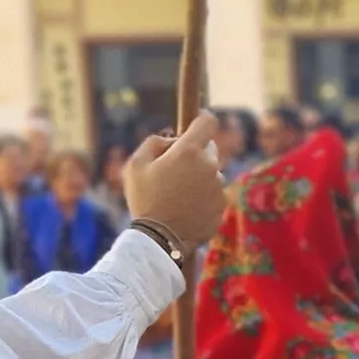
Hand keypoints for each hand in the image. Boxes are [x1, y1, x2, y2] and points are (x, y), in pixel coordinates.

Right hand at [122, 129, 226, 268]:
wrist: (159, 240)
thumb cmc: (144, 200)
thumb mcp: (136, 165)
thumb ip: (154, 142)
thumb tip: (171, 139)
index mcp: (189, 151)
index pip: (208, 122)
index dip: (202, 118)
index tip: (197, 121)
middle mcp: (210, 166)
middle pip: (209, 148)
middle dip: (195, 153)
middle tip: (175, 168)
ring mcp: (219, 187)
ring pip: (212, 173)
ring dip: (200, 176)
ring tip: (178, 194)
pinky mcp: (222, 206)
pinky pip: (215, 193)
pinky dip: (204, 196)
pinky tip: (186, 208)